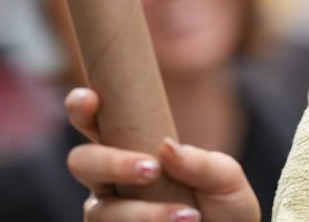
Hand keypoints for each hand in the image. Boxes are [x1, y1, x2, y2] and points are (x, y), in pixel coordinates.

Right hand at [65, 88, 260, 221]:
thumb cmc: (226, 211)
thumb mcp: (227, 180)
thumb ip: (203, 163)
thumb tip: (165, 146)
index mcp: (131, 148)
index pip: (93, 120)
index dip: (82, 105)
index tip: (92, 99)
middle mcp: (110, 181)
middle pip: (81, 162)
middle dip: (111, 162)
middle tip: (152, 170)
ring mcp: (110, 217)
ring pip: (100, 211)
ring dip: (142, 213)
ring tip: (189, 217)